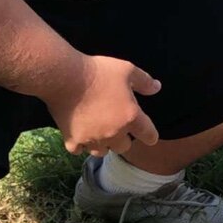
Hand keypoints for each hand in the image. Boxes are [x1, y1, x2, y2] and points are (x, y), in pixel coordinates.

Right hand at [45, 53, 161, 155]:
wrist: (65, 77)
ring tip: (98, 133)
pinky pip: (79, 151)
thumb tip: (157, 88)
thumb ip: (144, 81)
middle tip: (116, 126)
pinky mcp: (73, 140)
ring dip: (103, 144)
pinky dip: (80, 145)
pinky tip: (79, 135)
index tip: (148, 134)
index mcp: (130, 117)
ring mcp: (92, 139)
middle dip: (123, 139)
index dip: (150, 135)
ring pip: (102, 152)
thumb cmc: (98, 72)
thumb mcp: (127, 70)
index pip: (149, 135)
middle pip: (124, 147)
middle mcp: (114, 133)